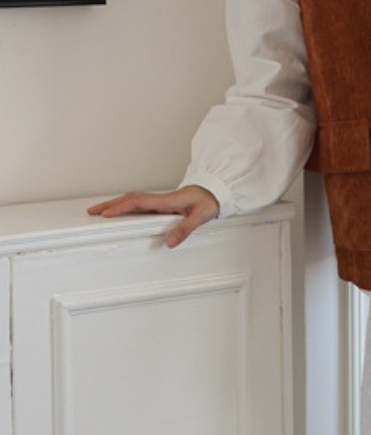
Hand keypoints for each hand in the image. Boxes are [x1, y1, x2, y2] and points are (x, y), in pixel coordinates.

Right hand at [87, 185, 219, 247]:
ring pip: (132, 201)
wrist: (216, 192)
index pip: (138, 202)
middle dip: (109, 205)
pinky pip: (138, 204)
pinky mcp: (161, 204)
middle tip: (92, 212)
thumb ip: (185, 229)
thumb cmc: (209, 201)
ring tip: (99, 212)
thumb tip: (169, 242)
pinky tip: (119, 213)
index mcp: (166, 201)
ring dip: (115, 205)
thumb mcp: (200, 216)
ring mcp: (159, 201)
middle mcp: (160, 199)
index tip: (107, 213)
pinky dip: (125, 207)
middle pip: (129, 199)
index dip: (121, 207)